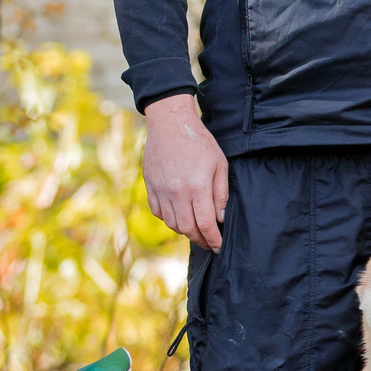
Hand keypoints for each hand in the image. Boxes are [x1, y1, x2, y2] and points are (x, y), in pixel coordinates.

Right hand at [142, 94, 227, 250]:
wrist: (171, 124)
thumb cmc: (200, 142)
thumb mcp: (219, 164)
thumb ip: (220, 194)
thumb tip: (220, 218)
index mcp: (197, 186)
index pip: (206, 224)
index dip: (214, 240)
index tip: (219, 247)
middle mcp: (177, 192)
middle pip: (188, 229)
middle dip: (201, 240)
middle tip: (209, 242)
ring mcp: (161, 190)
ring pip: (172, 224)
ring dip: (185, 231)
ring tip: (196, 229)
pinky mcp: (150, 186)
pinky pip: (159, 212)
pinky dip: (169, 219)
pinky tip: (179, 215)